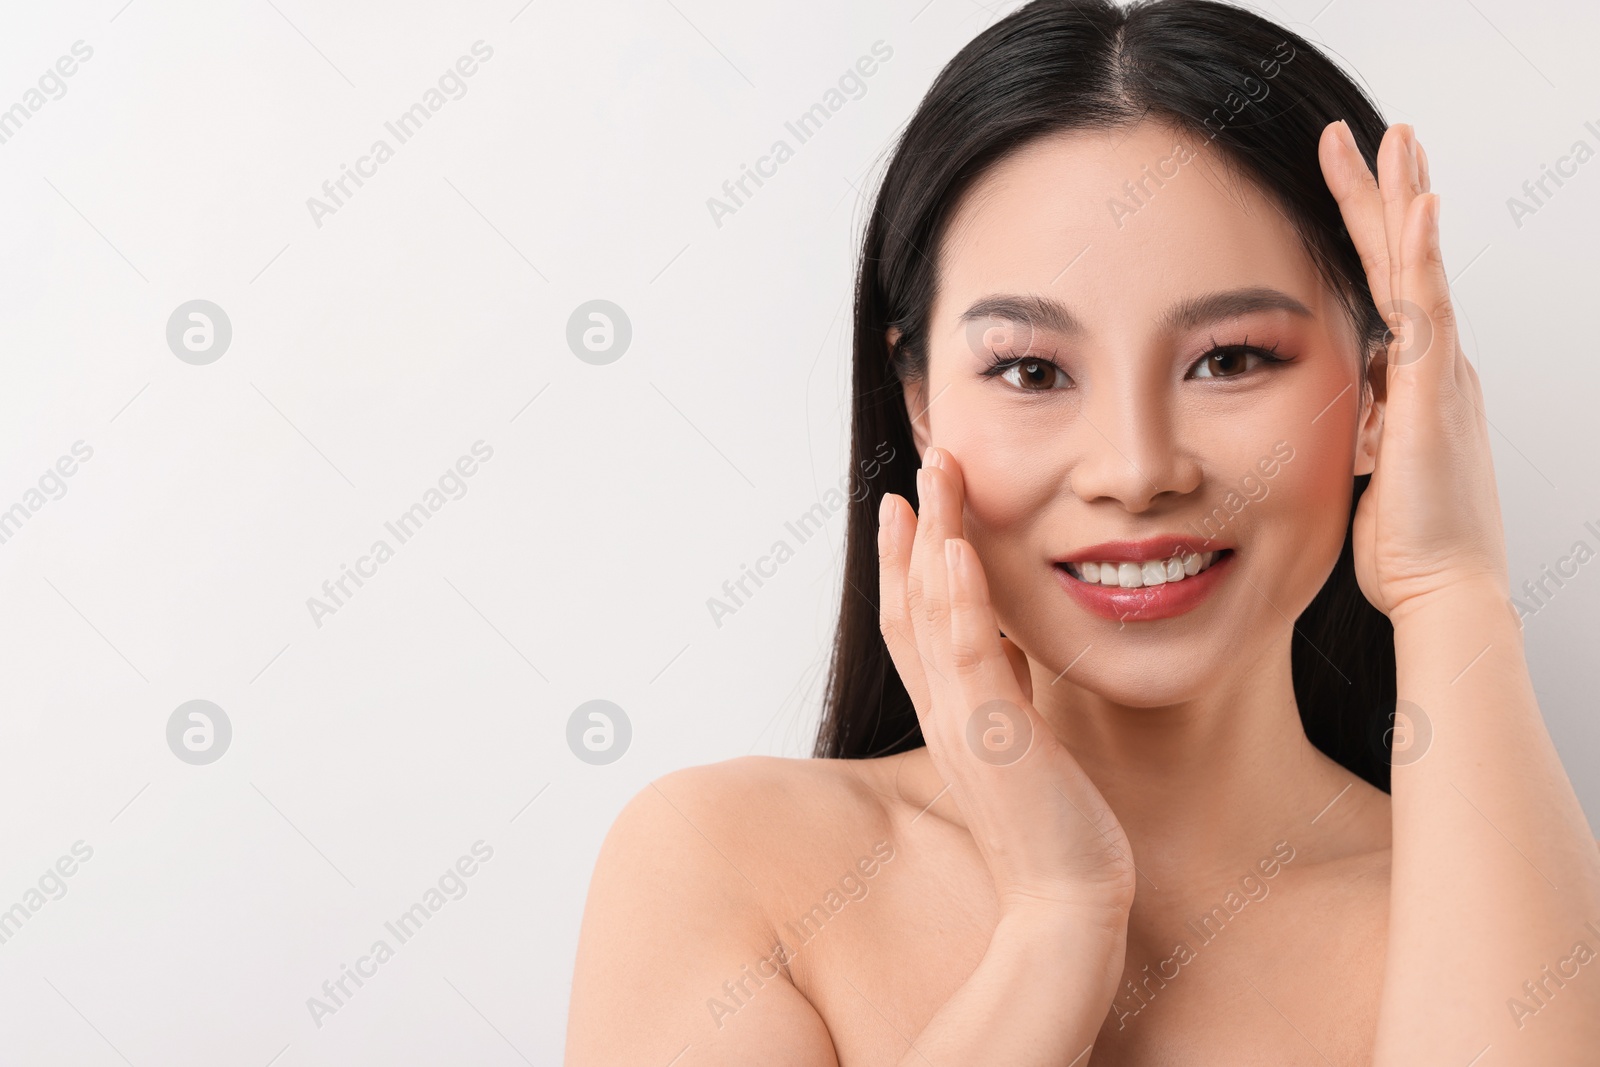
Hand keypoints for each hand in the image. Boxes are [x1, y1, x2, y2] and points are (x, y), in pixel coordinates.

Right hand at [877, 446, 1136, 924]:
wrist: (1066, 901)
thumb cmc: (1054, 827)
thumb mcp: (1022, 742)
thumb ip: (1007, 694)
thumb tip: (1012, 645)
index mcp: (949, 712)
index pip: (913, 621)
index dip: (903, 561)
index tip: (906, 508)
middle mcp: (943, 711)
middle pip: (912, 602)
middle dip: (915, 528)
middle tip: (922, 464)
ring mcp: (963, 722)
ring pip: (932, 613)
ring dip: (932, 538)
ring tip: (935, 476)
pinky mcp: (996, 737)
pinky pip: (969, 656)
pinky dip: (961, 599)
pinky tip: (960, 549)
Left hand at [1318, 121, 1510, 618]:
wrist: (1443, 590)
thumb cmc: (1407, 540)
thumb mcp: (1371, 463)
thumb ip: (1366, 418)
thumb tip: (1353, 390)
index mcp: (1417, 379)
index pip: (1390, 287)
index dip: (1372, 233)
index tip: (1353, 181)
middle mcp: (1436, 365)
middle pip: (1404, 259)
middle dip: (1385, 193)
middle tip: (1366, 134)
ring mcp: (1440, 374)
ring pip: (1416, 268)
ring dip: (1403, 199)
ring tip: (1392, 138)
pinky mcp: (1432, 395)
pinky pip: (1427, 312)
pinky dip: (1422, 257)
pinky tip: (1418, 207)